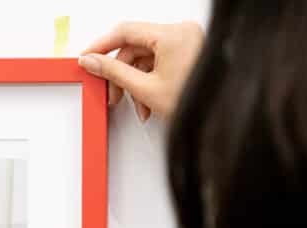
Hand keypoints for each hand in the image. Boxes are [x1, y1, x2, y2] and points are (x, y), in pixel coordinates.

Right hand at [78, 21, 204, 120]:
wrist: (219, 115)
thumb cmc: (195, 102)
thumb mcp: (145, 88)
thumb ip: (113, 72)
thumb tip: (92, 61)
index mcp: (172, 35)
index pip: (125, 31)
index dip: (102, 46)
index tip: (87, 57)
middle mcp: (181, 33)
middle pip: (134, 48)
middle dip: (121, 74)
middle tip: (111, 93)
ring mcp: (186, 42)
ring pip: (145, 58)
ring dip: (135, 83)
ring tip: (137, 104)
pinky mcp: (187, 52)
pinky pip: (158, 62)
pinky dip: (148, 81)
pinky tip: (147, 101)